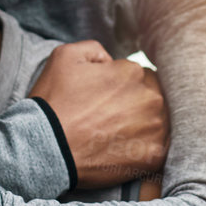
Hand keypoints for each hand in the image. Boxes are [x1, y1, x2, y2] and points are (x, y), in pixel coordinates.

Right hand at [29, 41, 169, 188]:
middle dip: (137, 107)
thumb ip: (95, 49)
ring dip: (144, 128)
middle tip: (112, 120)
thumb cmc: (53, 102)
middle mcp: (151, 98)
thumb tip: (111, 61)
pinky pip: (159, 150)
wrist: (46, 148)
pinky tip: (125, 153)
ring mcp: (155, 128)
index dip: (124, 88)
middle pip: (153, 98)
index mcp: (133, 72)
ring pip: (159, 123)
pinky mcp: (154, 156)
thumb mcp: (65, 56)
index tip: (108, 101)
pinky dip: (145, 151)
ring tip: (117, 138)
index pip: (141, 77)